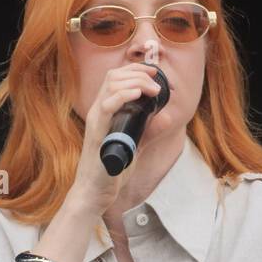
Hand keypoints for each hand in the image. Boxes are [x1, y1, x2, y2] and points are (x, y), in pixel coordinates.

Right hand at [69, 62, 164, 214]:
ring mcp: (96, 121)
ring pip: (111, 85)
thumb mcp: (134, 144)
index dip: (135, 69)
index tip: (154, 73)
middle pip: (114, 76)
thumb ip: (147, 130)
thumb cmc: (110, 170)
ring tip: (152, 89)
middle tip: (157, 84)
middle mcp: (97, 111)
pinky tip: (137, 94)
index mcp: (104, 111)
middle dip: (138, 73)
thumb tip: (166, 117)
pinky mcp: (97, 133)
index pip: (115, 77)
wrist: (95, 192)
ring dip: (136, 81)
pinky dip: (123, 95)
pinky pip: (107, 106)